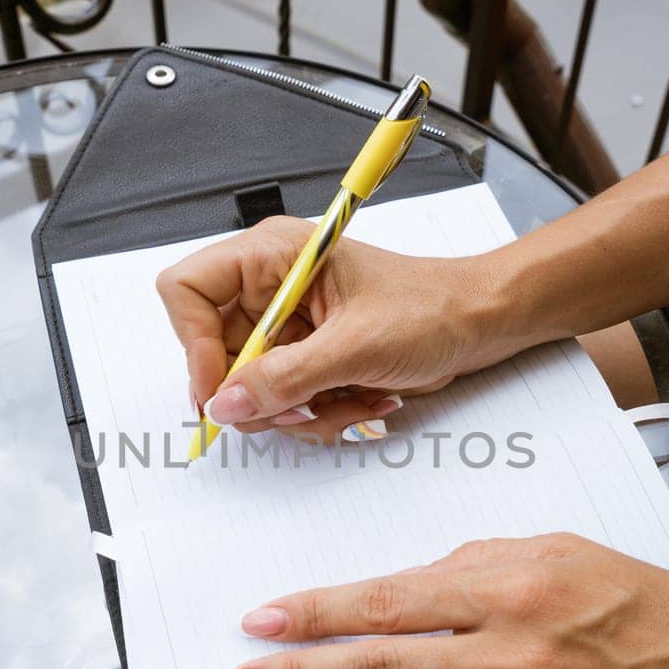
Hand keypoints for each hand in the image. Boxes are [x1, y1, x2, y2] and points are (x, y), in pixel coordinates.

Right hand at [155, 216, 517, 439]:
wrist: (482, 323)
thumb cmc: (433, 308)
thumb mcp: (356, 346)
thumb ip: (285, 378)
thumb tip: (226, 404)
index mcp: (272, 256)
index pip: (187, 291)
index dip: (195, 345)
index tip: (224, 389)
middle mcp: (270, 287)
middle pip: (215, 354)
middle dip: (262, 393)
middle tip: (302, 405)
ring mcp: (288, 326)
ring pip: (251, 389)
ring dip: (299, 410)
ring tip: (350, 397)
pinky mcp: (307, 357)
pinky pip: (284, 402)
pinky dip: (319, 413)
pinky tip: (362, 398)